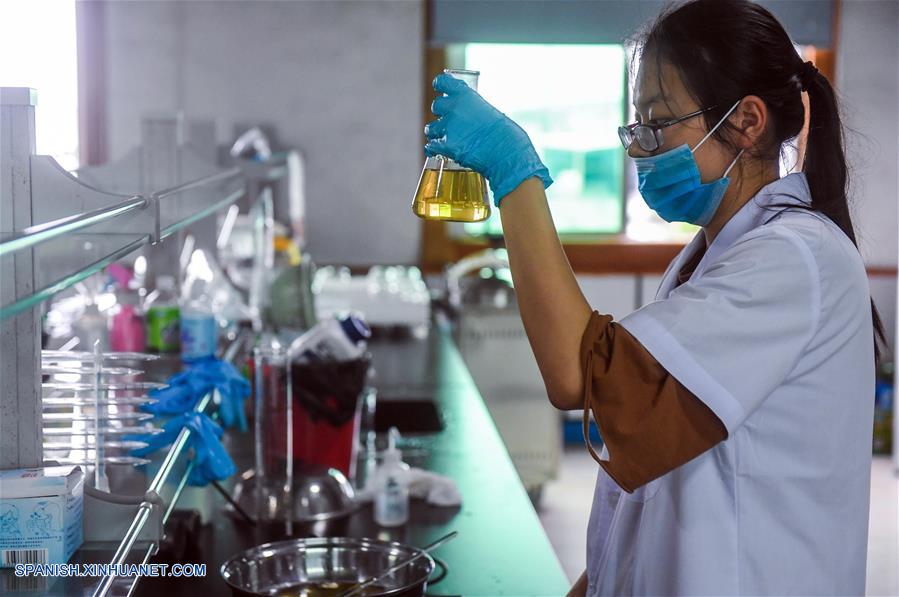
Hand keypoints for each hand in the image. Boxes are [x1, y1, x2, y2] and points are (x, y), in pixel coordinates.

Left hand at [425, 73, 551, 205]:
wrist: (506, 152)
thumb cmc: (504, 133)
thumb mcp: (489, 111)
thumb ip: (472, 109)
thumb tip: (466, 116)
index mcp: (465, 95)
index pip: (443, 82)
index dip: (440, 84)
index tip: (439, 87)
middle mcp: (454, 108)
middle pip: (436, 106)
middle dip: (442, 114)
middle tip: (450, 122)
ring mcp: (448, 128)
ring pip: (431, 128)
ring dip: (437, 132)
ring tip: (446, 138)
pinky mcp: (446, 146)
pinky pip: (431, 146)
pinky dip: (433, 149)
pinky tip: (436, 150)